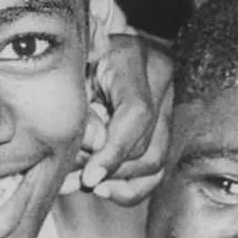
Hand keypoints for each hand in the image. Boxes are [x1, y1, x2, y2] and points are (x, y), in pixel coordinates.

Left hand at [61, 33, 173, 204]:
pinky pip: (157, 167)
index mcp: (132, 58)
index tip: (89, 177)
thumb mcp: (69, 75)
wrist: (90, 49)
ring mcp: (167, 104)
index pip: (137, 114)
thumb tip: (94, 147)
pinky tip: (104, 188)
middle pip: (148, 145)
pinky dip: (131, 185)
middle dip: (109, 169)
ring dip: (117, 181)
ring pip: (156, 162)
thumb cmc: (74, 59)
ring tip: (81, 184)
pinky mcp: (165, 125)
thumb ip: (80, 109)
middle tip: (73, 176)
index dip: (114, 151)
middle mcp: (160, 81)